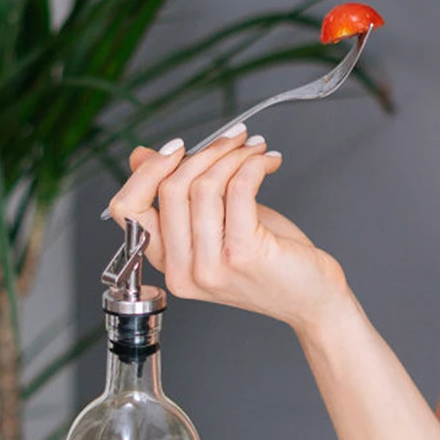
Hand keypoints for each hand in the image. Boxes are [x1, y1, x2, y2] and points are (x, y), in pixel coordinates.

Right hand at [106, 128, 351, 333]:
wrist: (312, 299)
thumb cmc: (272, 265)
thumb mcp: (219, 225)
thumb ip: (183, 196)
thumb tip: (141, 155)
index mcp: (170, 265)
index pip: (128, 210)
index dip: (148, 170)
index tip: (177, 148)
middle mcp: (184, 272)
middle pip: (169, 190)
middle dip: (205, 152)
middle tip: (234, 139)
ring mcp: (211, 267)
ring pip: (203, 186)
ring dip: (233, 155)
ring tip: (255, 150)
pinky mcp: (242, 254)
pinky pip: (237, 188)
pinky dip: (253, 165)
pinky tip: (267, 162)